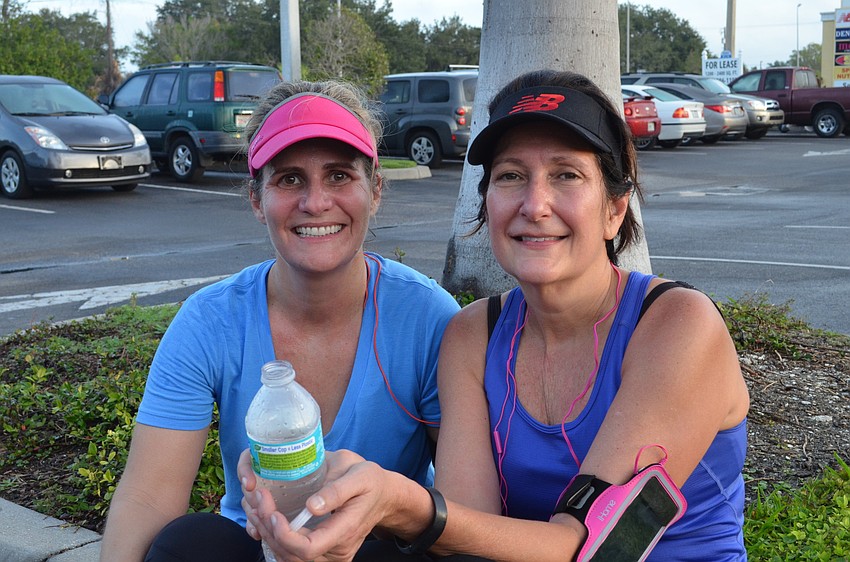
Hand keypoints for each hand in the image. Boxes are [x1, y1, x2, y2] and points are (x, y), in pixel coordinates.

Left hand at [239, 448, 393, 561]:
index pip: (308, 549)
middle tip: (256, 499)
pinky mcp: (322, 553)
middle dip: (268, 529)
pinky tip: (264, 518)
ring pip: (287, 557)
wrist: (383, 496)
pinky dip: (273, 538)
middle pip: (292, 555)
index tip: (273, 513)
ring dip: (266, 534)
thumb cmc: (371, 482)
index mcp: (345, 531)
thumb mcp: (360, 476)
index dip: (284, 536)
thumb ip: (337, 490)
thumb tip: (311, 506)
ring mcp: (329, 556)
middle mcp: (336, 551)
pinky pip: (291, 554)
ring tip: (255, 507)